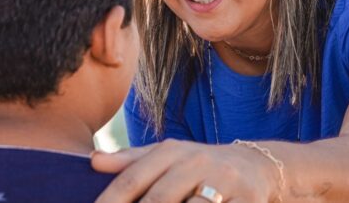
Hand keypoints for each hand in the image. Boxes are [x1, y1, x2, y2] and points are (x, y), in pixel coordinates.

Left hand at [92, 139, 277, 202]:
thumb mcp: (166, 157)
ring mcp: (223, 182)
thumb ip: (131, 161)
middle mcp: (195, 163)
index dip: (110, 201)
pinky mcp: (247, 200)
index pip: (132, 179)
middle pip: (158, 200)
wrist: (255, 165)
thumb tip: (93, 160)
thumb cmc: (198, 165)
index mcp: (170, 152)